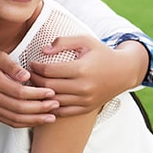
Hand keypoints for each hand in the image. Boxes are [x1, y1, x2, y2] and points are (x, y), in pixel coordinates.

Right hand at [0, 50, 57, 126]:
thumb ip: (12, 65)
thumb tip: (27, 76)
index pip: (19, 92)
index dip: (37, 94)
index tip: (51, 92)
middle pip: (20, 108)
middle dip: (40, 108)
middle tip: (56, 104)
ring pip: (16, 119)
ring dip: (35, 120)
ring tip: (51, 117)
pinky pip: (11, 122)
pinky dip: (26, 124)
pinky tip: (37, 120)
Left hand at [29, 36, 147, 116]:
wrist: (124, 71)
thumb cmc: (101, 53)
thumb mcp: (85, 40)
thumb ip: (63, 42)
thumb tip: (43, 50)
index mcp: (81, 69)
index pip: (48, 71)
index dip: (35, 67)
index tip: (31, 63)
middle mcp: (83, 87)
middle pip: (48, 86)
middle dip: (34, 80)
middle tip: (28, 74)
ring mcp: (85, 100)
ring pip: (53, 100)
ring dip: (40, 94)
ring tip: (33, 85)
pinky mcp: (87, 108)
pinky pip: (63, 112)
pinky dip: (50, 106)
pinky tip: (44, 98)